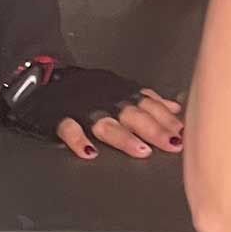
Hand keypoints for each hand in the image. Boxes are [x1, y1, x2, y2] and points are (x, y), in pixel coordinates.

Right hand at [0, 55, 185, 162]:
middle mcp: (107, 102)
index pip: (150, 107)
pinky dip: (79, 141)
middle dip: (155, 130)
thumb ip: (148, 99)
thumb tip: (176, 107)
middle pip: (134, 116)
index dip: (167, 120)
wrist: (46, 78)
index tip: (184, 133)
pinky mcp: (60, 118)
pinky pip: (69, 130)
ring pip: (106, 124)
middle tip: (172, 144)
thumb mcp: (121, 88)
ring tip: (141, 150)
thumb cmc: (88, 87)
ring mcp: (84, 110)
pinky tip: (89, 153)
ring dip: (124, 137)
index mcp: (122, 95)